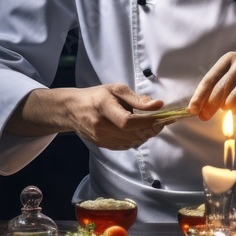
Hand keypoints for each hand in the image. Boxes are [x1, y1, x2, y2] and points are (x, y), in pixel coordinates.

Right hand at [10, 84, 165, 149]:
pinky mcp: (103, 145)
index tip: (162, 116)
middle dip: (152, 128)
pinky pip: (126, 145)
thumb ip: (137, 99)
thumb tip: (158, 105)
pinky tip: (141, 130)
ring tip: (153, 124)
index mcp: (103, 106)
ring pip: (132, 142)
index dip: (148, 121)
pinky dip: (137, 139)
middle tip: (163, 120)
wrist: (73, 110)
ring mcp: (101, 138)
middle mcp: (100, 125)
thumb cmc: (96, 96)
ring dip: (147, 134)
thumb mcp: (116, 89)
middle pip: (133, 134)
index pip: (128, 121)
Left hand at [187, 52, 235, 120]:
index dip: (199, 96)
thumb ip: (211, 97)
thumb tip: (195, 109)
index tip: (192, 110)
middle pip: (220, 87)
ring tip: (232, 107)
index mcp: (228, 60)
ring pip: (233, 96)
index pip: (209, 79)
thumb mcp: (225, 92)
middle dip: (210, 105)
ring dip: (229, 107)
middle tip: (204, 117)